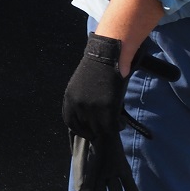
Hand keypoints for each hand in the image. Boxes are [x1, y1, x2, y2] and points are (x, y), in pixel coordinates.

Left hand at [62, 33, 178, 190]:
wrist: (106, 56)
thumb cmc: (96, 69)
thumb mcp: (80, 85)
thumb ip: (80, 101)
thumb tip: (86, 118)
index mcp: (69, 98)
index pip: (70, 122)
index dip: (79, 130)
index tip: (87, 134)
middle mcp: (77, 105)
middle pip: (85, 128)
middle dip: (94, 131)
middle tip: (103, 131)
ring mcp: (92, 107)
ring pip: (99, 128)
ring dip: (107, 130)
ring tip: (114, 125)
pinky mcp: (107, 108)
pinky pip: (111, 126)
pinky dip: (117, 127)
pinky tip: (121, 124)